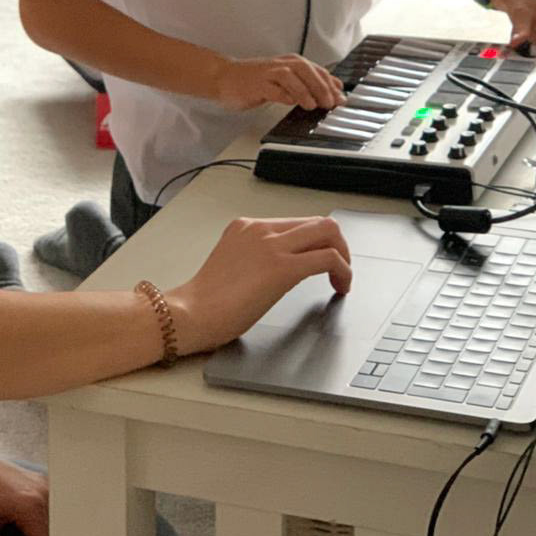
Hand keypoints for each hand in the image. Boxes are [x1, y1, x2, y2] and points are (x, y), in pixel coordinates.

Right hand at [166, 216, 353, 354]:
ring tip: (342, 279)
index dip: (315, 243)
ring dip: (344, 255)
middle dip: (337, 245)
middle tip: (339, 269)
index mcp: (246, 226)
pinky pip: (328, 258)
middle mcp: (260, 228)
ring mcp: (271, 245)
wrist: (191, 313)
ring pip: (328, 232)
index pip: (296, 223)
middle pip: (317, 222)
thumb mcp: (232, 266)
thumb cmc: (206, 302)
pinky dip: (344, 271)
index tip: (320, 261)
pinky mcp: (282, 267)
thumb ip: (255, 259)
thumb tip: (280, 271)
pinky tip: (341, 288)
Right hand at [212, 55, 344, 110]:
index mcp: (291, 63)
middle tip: (330, 103)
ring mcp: (268, 73)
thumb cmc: (256, 81)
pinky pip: (272, 88)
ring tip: (312, 105)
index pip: (317, 70)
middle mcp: (281, 65)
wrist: (225, 77)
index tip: (341, 99)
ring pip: (290, 77)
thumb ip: (307, 83)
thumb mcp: (285, 80)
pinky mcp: (256, 84)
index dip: (331, 84)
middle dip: (321, 87)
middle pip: (306, 70)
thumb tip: (333, 90)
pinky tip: (290, 103)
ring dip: (303, 90)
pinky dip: (282, 95)